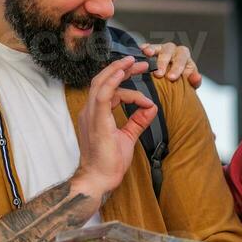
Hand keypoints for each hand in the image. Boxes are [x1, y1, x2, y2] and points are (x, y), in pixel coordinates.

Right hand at [73, 57, 156, 196]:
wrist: (99, 179)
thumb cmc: (109, 161)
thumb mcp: (128, 137)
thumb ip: (138, 121)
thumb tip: (152, 107)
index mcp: (96, 114)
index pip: (110, 91)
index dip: (128, 88)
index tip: (147, 99)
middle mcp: (90, 111)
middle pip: (103, 81)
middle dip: (120, 69)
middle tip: (138, 63)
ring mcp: (90, 114)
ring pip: (101, 83)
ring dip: (117, 71)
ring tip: (132, 63)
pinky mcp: (95, 120)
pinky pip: (102, 95)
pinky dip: (112, 81)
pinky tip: (122, 73)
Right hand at [141, 41, 202, 86]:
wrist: (172, 80)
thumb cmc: (182, 80)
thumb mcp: (190, 83)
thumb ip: (194, 81)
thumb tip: (196, 78)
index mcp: (184, 56)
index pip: (182, 58)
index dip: (177, 67)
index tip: (171, 77)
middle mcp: (173, 50)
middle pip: (168, 52)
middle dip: (163, 63)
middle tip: (159, 74)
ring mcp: (161, 49)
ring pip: (158, 47)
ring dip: (152, 50)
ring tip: (147, 54)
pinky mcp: (151, 50)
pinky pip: (148, 47)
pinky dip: (145, 47)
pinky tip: (141, 50)